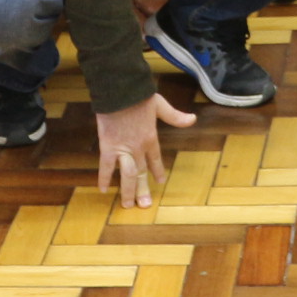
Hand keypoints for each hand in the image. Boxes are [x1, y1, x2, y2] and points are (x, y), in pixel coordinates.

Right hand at [95, 92, 195, 207]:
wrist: (120, 91)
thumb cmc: (139, 95)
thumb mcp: (160, 105)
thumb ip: (175, 116)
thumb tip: (193, 119)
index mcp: (151, 138)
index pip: (156, 159)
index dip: (157, 171)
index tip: (160, 181)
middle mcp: (138, 148)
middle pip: (142, 173)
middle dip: (143, 190)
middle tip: (145, 205)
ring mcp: (123, 149)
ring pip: (127, 175)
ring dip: (128, 191)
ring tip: (128, 205)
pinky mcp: (108, 146)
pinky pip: (106, 166)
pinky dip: (104, 178)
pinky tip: (103, 190)